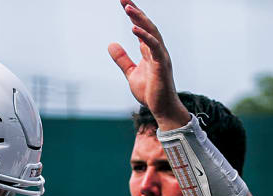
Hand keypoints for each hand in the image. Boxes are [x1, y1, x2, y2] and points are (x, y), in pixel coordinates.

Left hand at [107, 0, 188, 128]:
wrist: (161, 108)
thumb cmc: (150, 92)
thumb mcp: (131, 73)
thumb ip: (122, 59)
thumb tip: (111, 44)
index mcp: (149, 50)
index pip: (141, 28)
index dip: (133, 15)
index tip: (123, 2)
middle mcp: (157, 49)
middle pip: (146, 25)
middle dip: (136, 11)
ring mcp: (160, 55)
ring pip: (151, 31)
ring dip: (140, 19)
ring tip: (128, 8)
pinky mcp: (161, 64)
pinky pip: (154, 46)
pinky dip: (145, 36)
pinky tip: (134, 29)